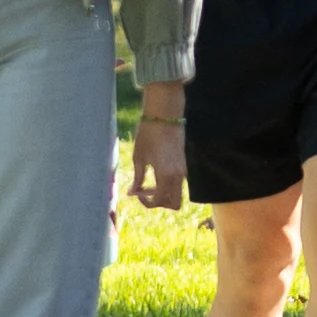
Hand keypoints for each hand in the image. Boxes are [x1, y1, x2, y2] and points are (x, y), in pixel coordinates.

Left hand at [129, 90, 187, 213]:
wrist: (165, 112)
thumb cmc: (148, 134)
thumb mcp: (139, 157)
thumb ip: (137, 179)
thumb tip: (133, 193)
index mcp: (166, 175)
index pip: (160, 201)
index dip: (146, 202)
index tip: (136, 192)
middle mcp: (178, 175)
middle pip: (175, 203)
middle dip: (160, 203)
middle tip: (145, 192)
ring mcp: (183, 168)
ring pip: (177, 192)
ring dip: (164, 194)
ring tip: (148, 182)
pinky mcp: (184, 161)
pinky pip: (178, 181)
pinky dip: (168, 184)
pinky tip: (155, 172)